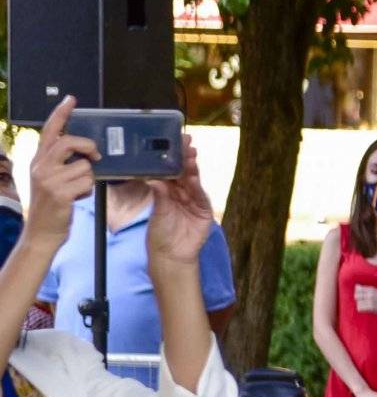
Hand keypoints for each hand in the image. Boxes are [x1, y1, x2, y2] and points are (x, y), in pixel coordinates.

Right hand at [23, 98, 96, 246]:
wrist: (42, 233)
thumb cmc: (52, 206)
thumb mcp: (51, 180)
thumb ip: (62, 163)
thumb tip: (87, 151)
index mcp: (39, 161)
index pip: (49, 131)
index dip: (61, 114)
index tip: (71, 99)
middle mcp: (40, 167)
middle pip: (69, 142)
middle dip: (88, 147)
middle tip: (95, 156)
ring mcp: (47, 180)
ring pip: (84, 166)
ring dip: (88, 179)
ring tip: (76, 190)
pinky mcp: (58, 193)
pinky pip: (87, 182)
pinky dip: (87, 191)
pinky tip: (76, 199)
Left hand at [143, 135, 216, 264]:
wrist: (171, 255)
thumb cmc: (160, 234)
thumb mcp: (156, 212)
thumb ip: (159, 195)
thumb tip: (153, 178)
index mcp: (168, 191)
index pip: (171, 170)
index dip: (172, 156)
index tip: (172, 141)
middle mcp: (182, 193)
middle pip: (184, 171)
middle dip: (184, 156)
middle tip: (184, 141)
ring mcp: (194, 200)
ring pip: (193, 180)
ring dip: (192, 167)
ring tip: (189, 154)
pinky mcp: (204, 210)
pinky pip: (200, 195)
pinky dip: (197, 186)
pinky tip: (194, 176)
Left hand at [353, 284, 376, 313]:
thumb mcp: (375, 291)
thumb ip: (365, 289)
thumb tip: (356, 286)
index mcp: (371, 289)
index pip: (358, 289)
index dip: (358, 294)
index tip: (363, 297)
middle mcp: (371, 294)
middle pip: (356, 296)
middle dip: (358, 299)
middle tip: (364, 302)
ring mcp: (371, 301)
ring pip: (358, 303)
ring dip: (361, 305)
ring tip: (368, 306)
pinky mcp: (371, 308)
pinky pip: (359, 309)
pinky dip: (362, 310)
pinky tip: (367, 309)